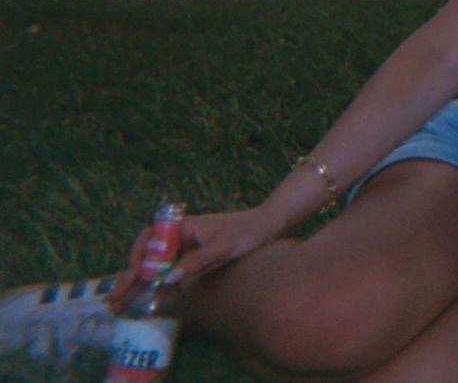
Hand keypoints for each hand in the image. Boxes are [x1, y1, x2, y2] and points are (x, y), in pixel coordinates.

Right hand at [108, 207, 276, 311]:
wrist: (269, 226)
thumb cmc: (247, 231)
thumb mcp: (224, 247)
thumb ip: (197, 262)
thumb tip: (168, 279)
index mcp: (183, 226)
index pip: (150, 238)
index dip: (138, 257)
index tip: (135, 275)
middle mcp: (180, 236)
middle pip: (148, 256)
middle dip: (130, 278)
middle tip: (114, 301)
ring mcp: (186, 248)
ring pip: (157, 267)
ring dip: (140, 285)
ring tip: (122, 306)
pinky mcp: (194, 259)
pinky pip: (171, 272)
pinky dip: (159, 286)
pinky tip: (151, 301)